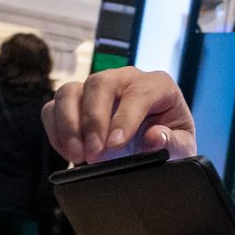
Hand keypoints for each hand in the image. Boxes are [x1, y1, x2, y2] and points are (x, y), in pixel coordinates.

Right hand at [44, 66, 196, 163]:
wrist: (151, 145)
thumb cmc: (169, 140)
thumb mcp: (181, 147)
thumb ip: (173, 142)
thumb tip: (155, 136)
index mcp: (157, 84)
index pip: (139, 93)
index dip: (125, 118)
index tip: (115, 144)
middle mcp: (124, 79)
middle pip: (99, 84)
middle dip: (93, 121)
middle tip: (94, 154)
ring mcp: (95, 88)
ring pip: (70, 91)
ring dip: (69, 125)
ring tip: (77, 155)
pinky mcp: (74, 102)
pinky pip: (53, 108)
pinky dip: (56, 131)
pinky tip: (69, 152)